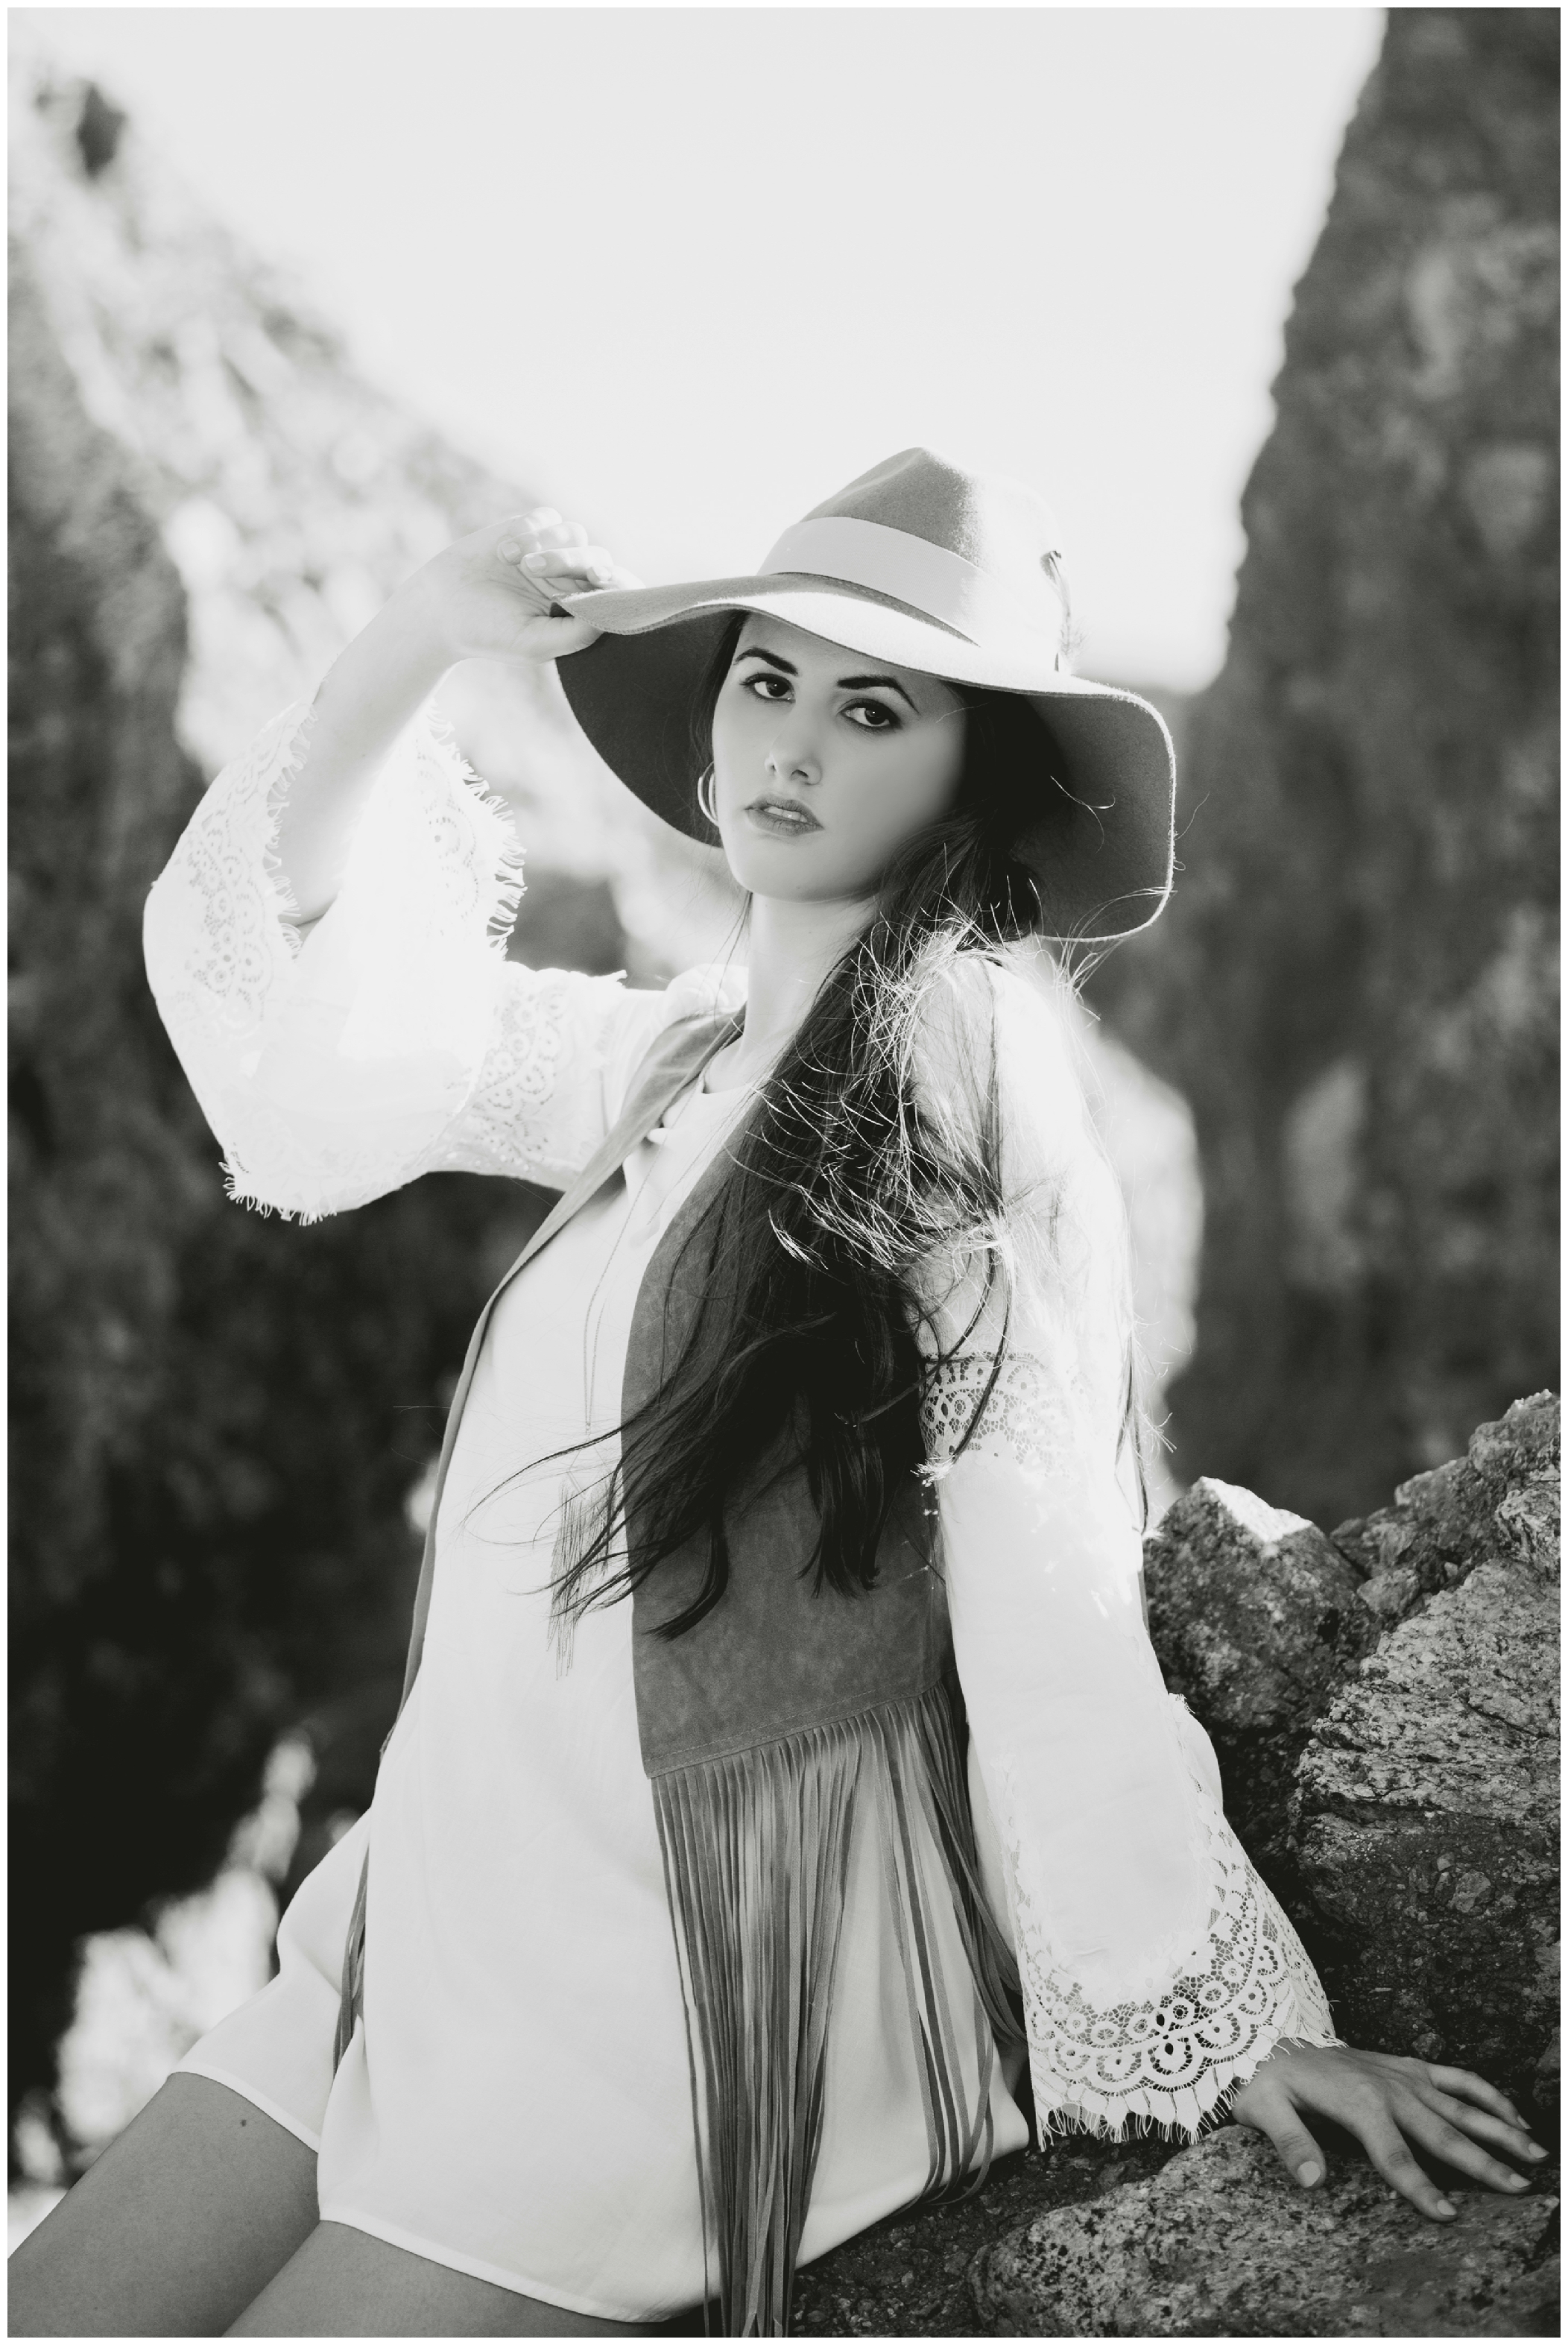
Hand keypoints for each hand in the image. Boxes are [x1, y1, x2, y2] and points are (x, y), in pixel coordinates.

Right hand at [397, 507, 642, 667]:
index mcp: (578, 609)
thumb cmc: (489, 633)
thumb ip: (575, 634)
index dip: (616, 583)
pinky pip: (547, 518)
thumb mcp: (534, 643)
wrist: (442, 608)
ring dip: (547, 545)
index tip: (600, 580)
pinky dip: (530, 530)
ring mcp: (551, 551)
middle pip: (596, 558)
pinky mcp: (529, 529)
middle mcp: (570, 579)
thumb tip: (610, 615)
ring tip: (517, 562)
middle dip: (571, 561)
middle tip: (536, 570)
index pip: (612, 591)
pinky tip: (504, 552)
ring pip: (574, 534)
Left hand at [1229, 2040, 1545, 2220]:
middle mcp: (1390, 2088)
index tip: (1448, 2215)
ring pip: (1462, 2106)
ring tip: (1535, 2153)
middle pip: (1443, 2133)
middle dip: (1483, 2162)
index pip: (1395, 2156)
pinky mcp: (1410, 2067)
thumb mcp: (1265, 2110)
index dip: (1420, 2187)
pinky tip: (1513, 2114)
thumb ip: (1290, 2144)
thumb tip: (1312, 2180)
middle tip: (1519, 2187)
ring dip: (1500, 2129)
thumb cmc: (1270, 2083)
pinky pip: (1457, 2078)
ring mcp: (1404, 2076)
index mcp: (1359, 2103)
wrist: (1272, 2042)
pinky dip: (1487, 2094)